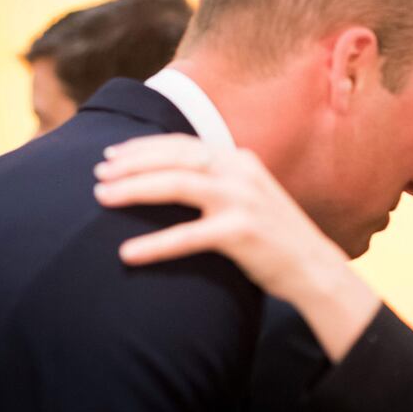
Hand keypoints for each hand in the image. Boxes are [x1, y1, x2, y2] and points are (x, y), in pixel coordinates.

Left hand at [94, 134, 379, 359]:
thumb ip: (219, 181)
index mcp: (240, 160)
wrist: (314, 267)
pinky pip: (189, 236)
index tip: (113, 155)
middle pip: (176, 158)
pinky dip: (155, 245)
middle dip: (132, 163)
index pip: (184, 144)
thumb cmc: (274, 235)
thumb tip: (172, 177)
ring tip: (101, 198)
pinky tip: (128, 253)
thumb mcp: (249, 196)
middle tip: (99, 173)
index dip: (145, 147)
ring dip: (135, 189)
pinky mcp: (242, 232)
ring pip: (178, 185)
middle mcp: (241, 172)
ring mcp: (243, 200)